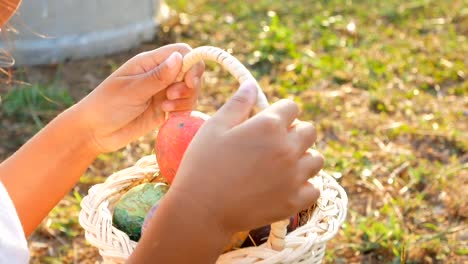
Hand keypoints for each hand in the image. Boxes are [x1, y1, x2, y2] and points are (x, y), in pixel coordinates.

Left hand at [73, 43, 203, 152]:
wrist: (94, 132)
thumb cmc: (106, 106)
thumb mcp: (132, 91)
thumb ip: (157, 77)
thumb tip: (179, 57)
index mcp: (149, 63)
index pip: (182, 52)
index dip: (193, 63)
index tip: (190, 81)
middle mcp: (159, 75)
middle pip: (191, 72)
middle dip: (189, 86)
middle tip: (171, 97)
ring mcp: (163, 92)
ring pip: (190, 91)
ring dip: (185, 100)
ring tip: (165, 108)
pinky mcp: (164, 109)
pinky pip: (184, 107)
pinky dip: (182, 111)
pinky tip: (167, 116)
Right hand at [169, 80, 323, 233]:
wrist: (201, 210)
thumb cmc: (203, 165)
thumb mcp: (215, 127)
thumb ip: (237, 103)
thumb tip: (252, 84)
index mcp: (269, 126)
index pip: (292, 107)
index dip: (279, 112)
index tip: (268, 122)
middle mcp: (288, 148)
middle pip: (309, 130)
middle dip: (294, 132)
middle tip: (273, 144)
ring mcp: (294, 177)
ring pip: (316, 159)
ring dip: (303, 158)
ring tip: (282, 165)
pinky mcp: (295, 201)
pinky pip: (315, 188)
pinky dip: (304, 186)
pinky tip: (285, 186)